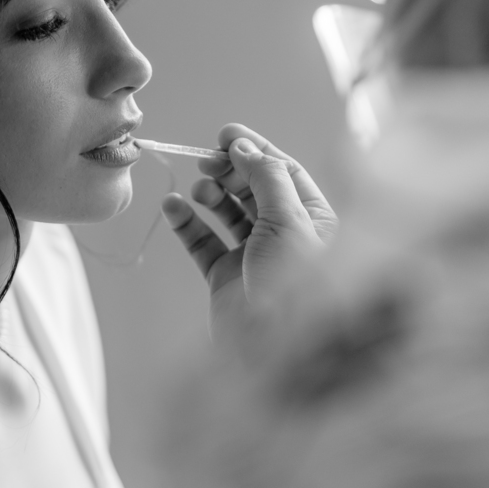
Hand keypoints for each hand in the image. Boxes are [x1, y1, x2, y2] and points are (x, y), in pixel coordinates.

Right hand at [161, 123, 336, 342]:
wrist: (274, 352)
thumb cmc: (295, 288)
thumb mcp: (290, 222)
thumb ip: (266, 178)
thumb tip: (244, 148)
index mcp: (314, 220)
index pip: (283, 172)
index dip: (255, 150)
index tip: (226, 135)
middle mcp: (286, 236)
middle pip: (254, 189)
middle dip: (230, 170)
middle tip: (207, 161)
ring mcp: (253, 257)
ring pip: (228, 213)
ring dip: (211, 195)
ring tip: (199, 190)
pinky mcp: (225, 278)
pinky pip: (203, 242)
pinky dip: (188, 222)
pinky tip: (174, 207)